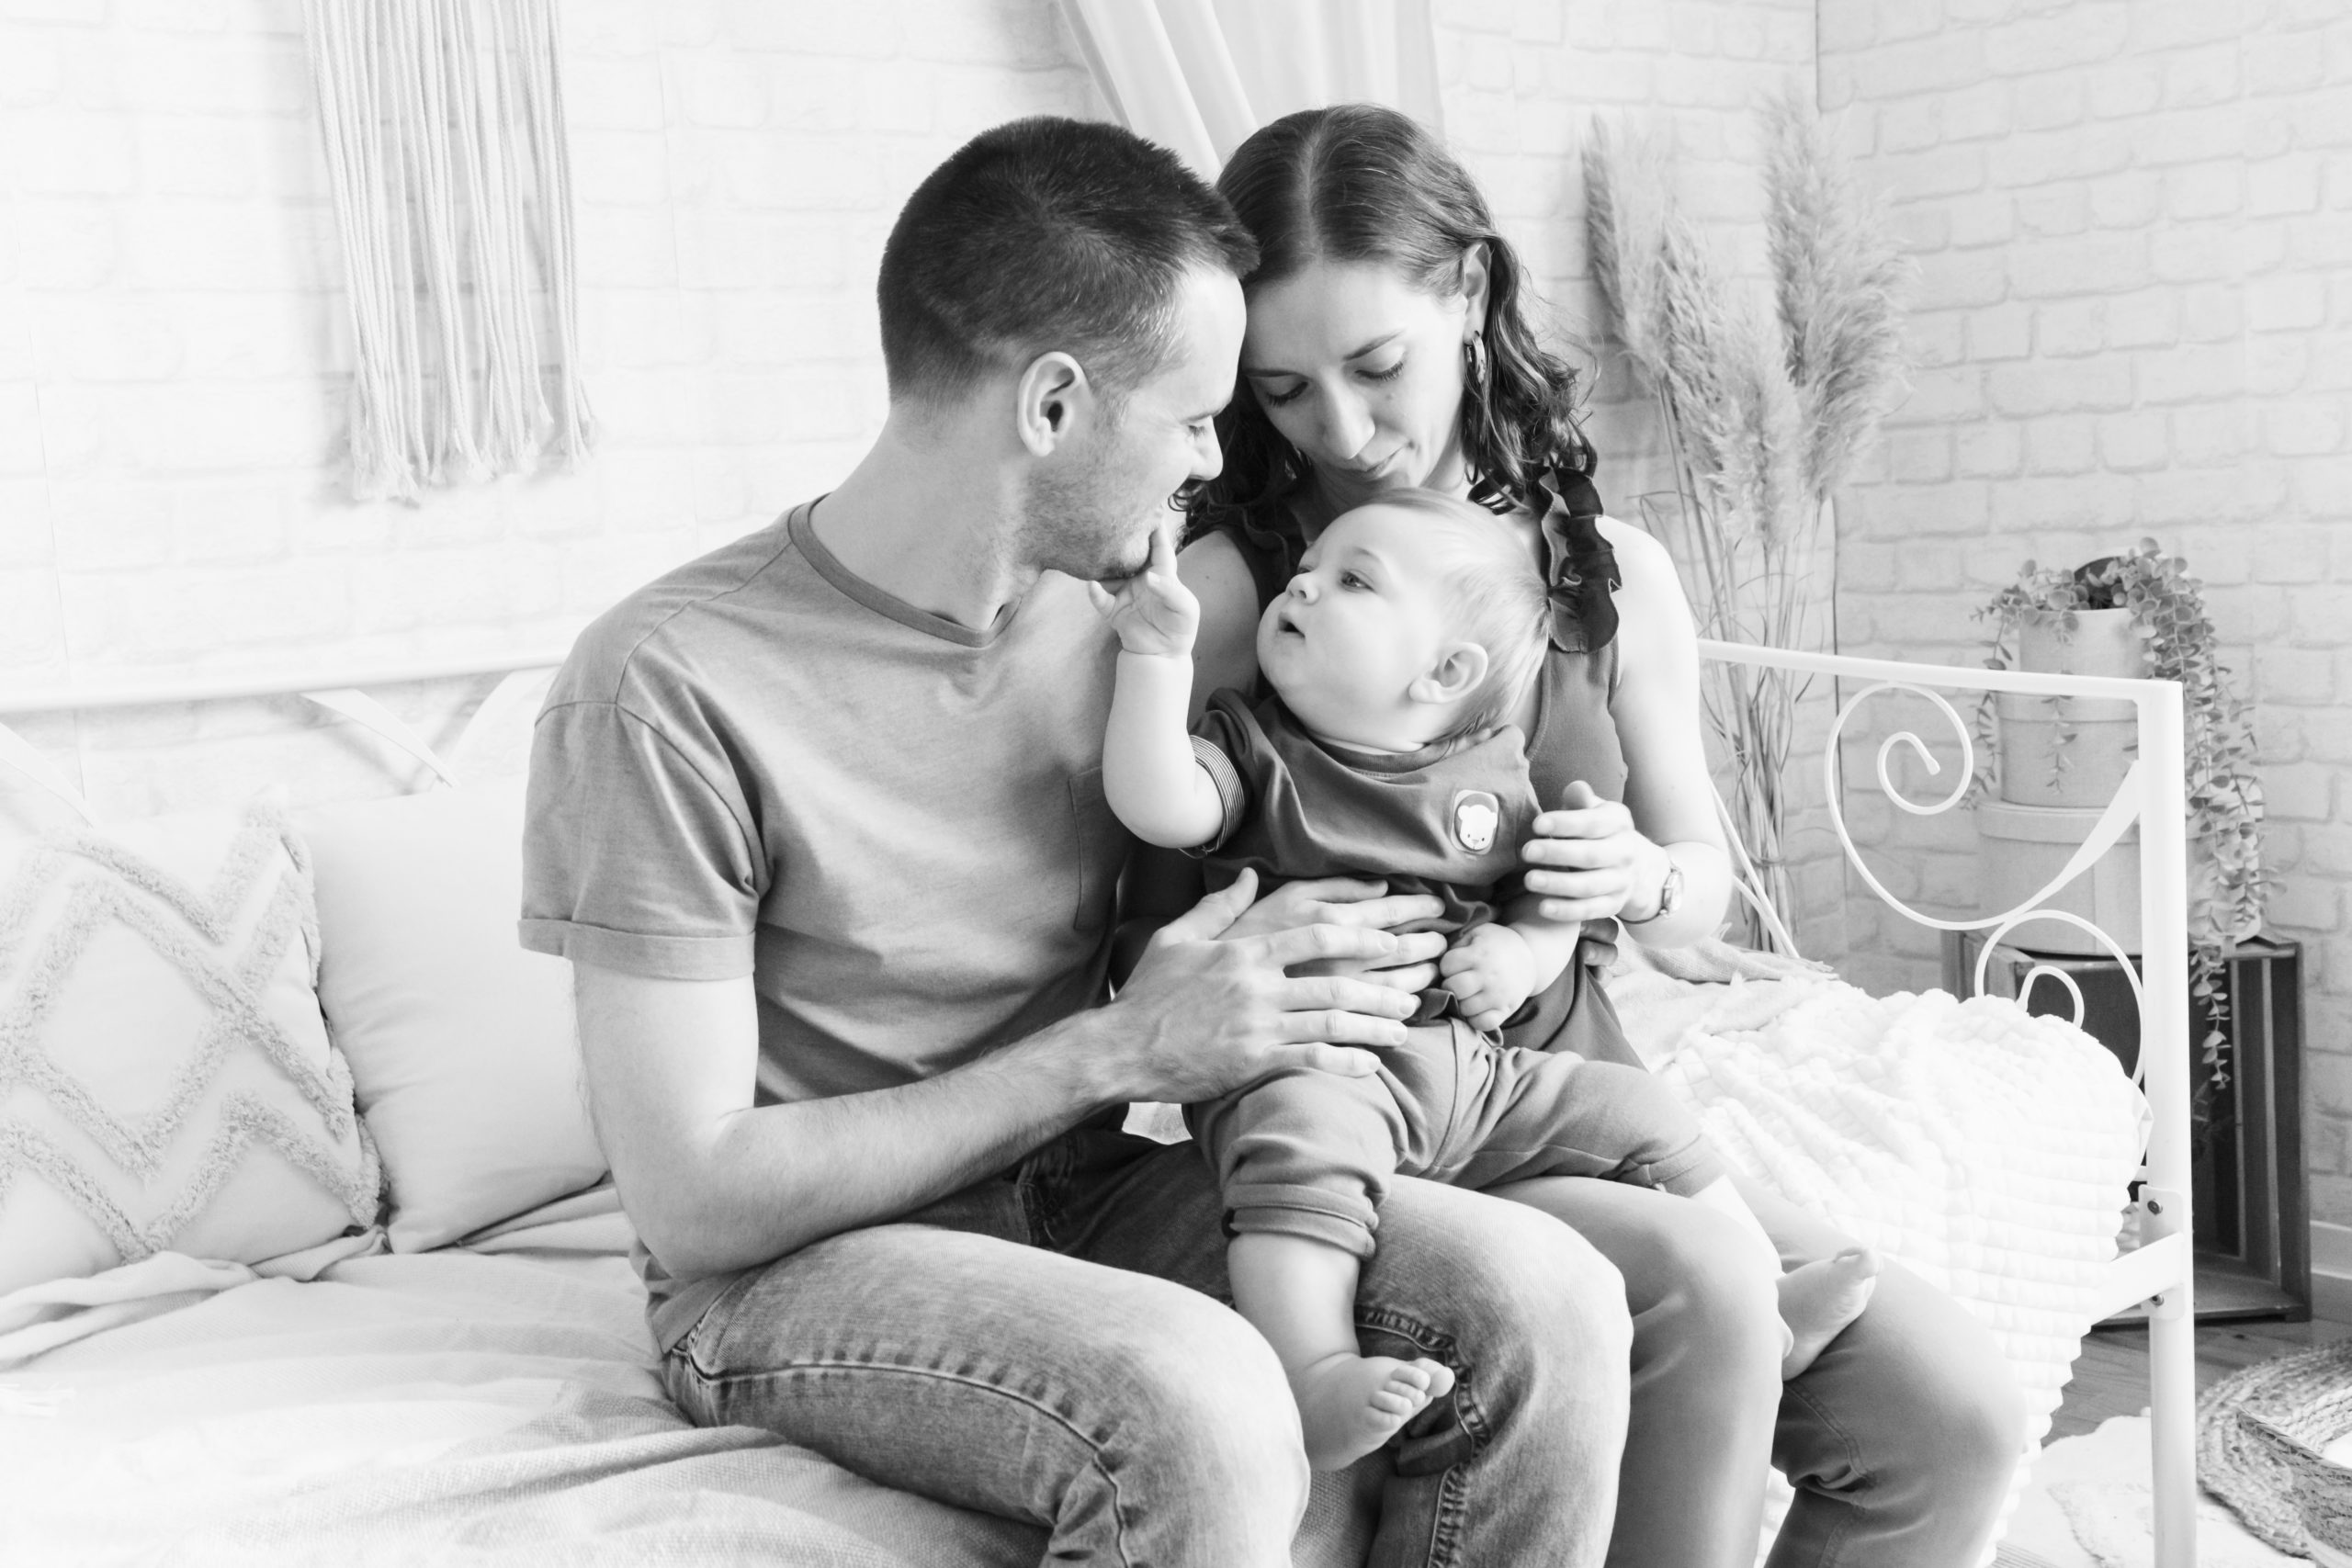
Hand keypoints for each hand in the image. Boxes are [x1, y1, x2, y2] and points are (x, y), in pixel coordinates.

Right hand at [1088, 515, 1198, 657]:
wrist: (1162, 656)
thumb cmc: (1180, 628)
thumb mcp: (1185, 609)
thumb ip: (1171, 591)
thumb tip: (1149, 578)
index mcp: (1162, 573)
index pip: (1159, 545)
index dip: (1154, 527)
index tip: (1148, 506)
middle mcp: (1141, 578)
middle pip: (1129, 552)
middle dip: (1121, 537)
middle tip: (1112, 518)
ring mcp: (1125, 592)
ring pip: (1109, 571)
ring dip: (1101, 561)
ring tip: (1093, 547)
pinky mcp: (1113, 609)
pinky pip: (1099, 598)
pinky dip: (1094, 592)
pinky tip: (1091, 585)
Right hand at [1097, 870, 1420, 1103]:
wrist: (1123, 1047)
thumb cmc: (1148, 993)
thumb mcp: (1178, 939)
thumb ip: (1220, 908)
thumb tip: (1251, 875)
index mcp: (1246, 951)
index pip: (1318, 933)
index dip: (1362, 934)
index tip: (1392, 937)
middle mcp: (1258, 985)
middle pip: (1337, 979)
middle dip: (1384, 982)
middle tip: (1418, 984)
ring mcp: (1259, 1025)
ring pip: (1332, 1020)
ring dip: (1374, 1024)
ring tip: (1404, 1027)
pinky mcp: (1255, 1061)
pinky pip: (1312, 1059)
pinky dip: (1346, 1061)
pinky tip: (1370, 1064)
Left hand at [1438, 923, 1535, 1032]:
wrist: (1531, 958)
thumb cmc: (1497, 944)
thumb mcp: (1479, 933)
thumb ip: (1458, 943)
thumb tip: (1439, 960)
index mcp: (1480, 954)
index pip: (1447, 965)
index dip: (1446, 965)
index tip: (1454, 965)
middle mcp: (1489, 976)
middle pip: (1455, 988)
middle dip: (1450, 986)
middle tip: (1456, 983)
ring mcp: (1498, 996)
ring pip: (1465, 1008)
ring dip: (1461, 1003)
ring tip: (1466, 995)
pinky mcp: (1506, 1010)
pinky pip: (1483, 1023)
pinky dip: (1475, 1019)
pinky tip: (1475, 1009)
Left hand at [1520, 780, 1662, 922]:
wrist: (1637, 867)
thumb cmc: (1600, 833)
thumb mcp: (1596, 812)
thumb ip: (1581, 801)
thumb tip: (1576, 788)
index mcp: (1618, 823)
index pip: (1593, 822)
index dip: (1565, 823)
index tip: (1537, 824)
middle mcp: (1625, 852)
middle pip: (1591, 855)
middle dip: (1557, 853)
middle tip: (1527, 851)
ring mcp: (1621, 881)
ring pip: (1589, 886)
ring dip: (1558, 884)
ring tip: (1530, 880)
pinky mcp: (1614, 905)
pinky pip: (1590, 910)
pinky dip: (1567, 911)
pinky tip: (1543, 907)